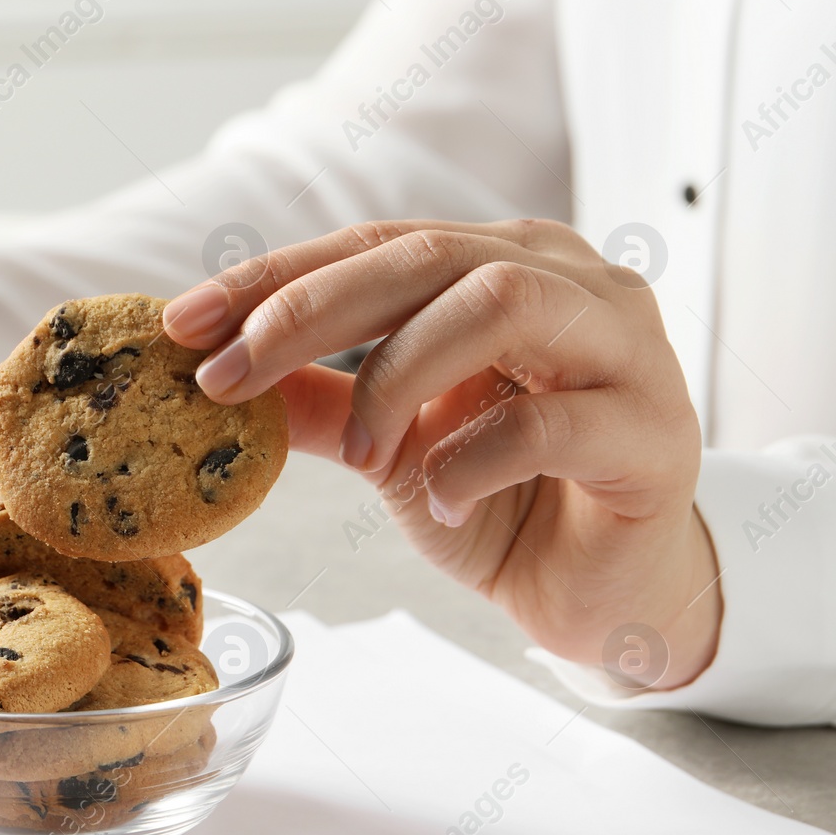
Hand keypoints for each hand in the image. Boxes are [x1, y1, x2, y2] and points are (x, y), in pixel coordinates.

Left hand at [163, 219, 721, 689]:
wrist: (601, 590)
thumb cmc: (504, 501)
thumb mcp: (389, 446)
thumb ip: (320, 402)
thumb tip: (216, 372)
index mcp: (501, 264)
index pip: (372, 244)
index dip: (272, 278)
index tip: (182, 322)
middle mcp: (569, 282)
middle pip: (427, 257)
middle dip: (308, 311)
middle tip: (226, 375)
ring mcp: (624, 348)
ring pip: (499, 304)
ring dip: (397, 379)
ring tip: (358, 456)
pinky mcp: (654, 431)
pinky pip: (549, 421)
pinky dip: (470, 460)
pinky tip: (440, 501)